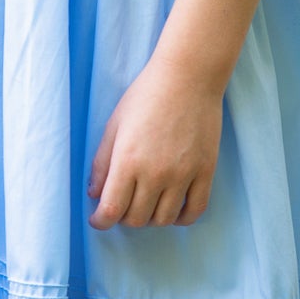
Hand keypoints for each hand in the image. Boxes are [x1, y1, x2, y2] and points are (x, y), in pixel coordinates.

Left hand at [87, 51, 223, 228]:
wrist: (188, 77)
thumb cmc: (146, 95)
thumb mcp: (114, 125)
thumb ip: (102, 163)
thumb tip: (94, 194)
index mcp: (128, 161)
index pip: (111, 210)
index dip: (100, 221)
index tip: (98, 219)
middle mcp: (155, 173)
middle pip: (137, 219)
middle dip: (123, 218)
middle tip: (121, 206)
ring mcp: (183, 175)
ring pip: (164, 219)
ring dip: (150, 219)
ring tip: (145, 204)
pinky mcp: (205, 171)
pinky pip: (194, 210)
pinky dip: (181, 219)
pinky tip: (172, 210)